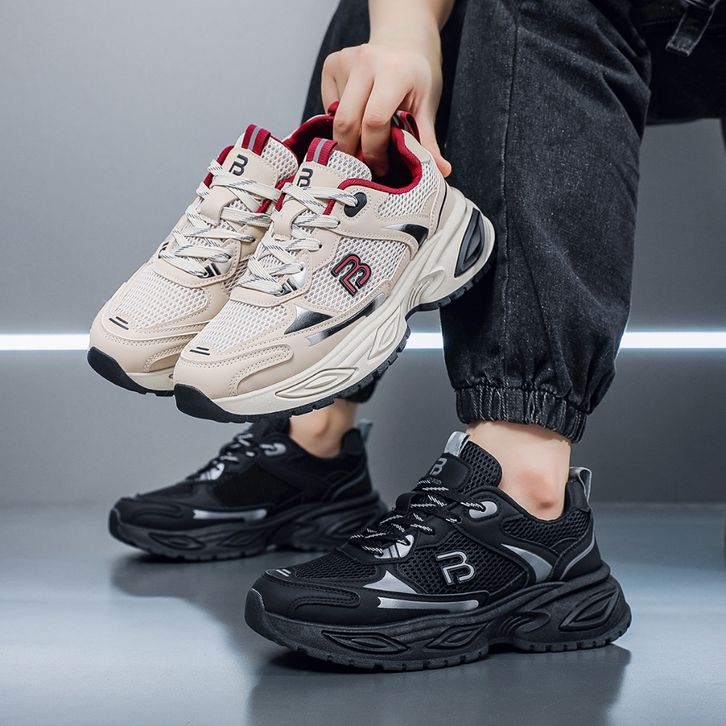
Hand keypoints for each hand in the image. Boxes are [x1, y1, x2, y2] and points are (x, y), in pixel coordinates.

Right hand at [321, 40, 450, 176]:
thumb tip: (441, 171)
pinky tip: (357, 115)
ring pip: (336, 117)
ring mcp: (345, 60)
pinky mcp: (331, 64)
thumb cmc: (417, 75)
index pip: (374, 120)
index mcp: (394, 71)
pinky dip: (341, 121)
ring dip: (348, 137)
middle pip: (347, 122)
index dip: (375, 151)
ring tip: (364, 139)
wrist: (403, 39)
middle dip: (353, 151)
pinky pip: (329, 107)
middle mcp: (365, 61)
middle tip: (366, 164)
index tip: (382, 167)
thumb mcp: (427, 105)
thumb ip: (427, 140)